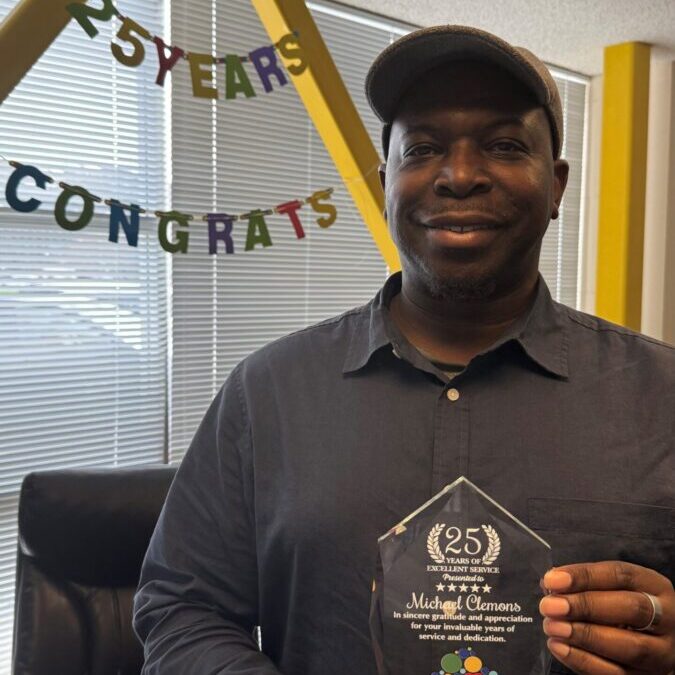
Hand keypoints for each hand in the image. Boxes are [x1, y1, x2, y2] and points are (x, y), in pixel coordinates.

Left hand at [539, 561, 674, 674]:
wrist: (647, 641)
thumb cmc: (619, 606)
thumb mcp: (609, 588)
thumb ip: (583, 584)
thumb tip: (551, 583)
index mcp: (654, 587)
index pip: (621, 575)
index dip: (585, 576)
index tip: (553, 580)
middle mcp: (666, 619)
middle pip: (631, 609)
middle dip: (586, 606)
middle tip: (551, 605)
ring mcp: (663, 652)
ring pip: (630, 646)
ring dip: (585, 636)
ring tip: (553, 627)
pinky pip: (619, 674)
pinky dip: (585, 661)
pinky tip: (560, 648)